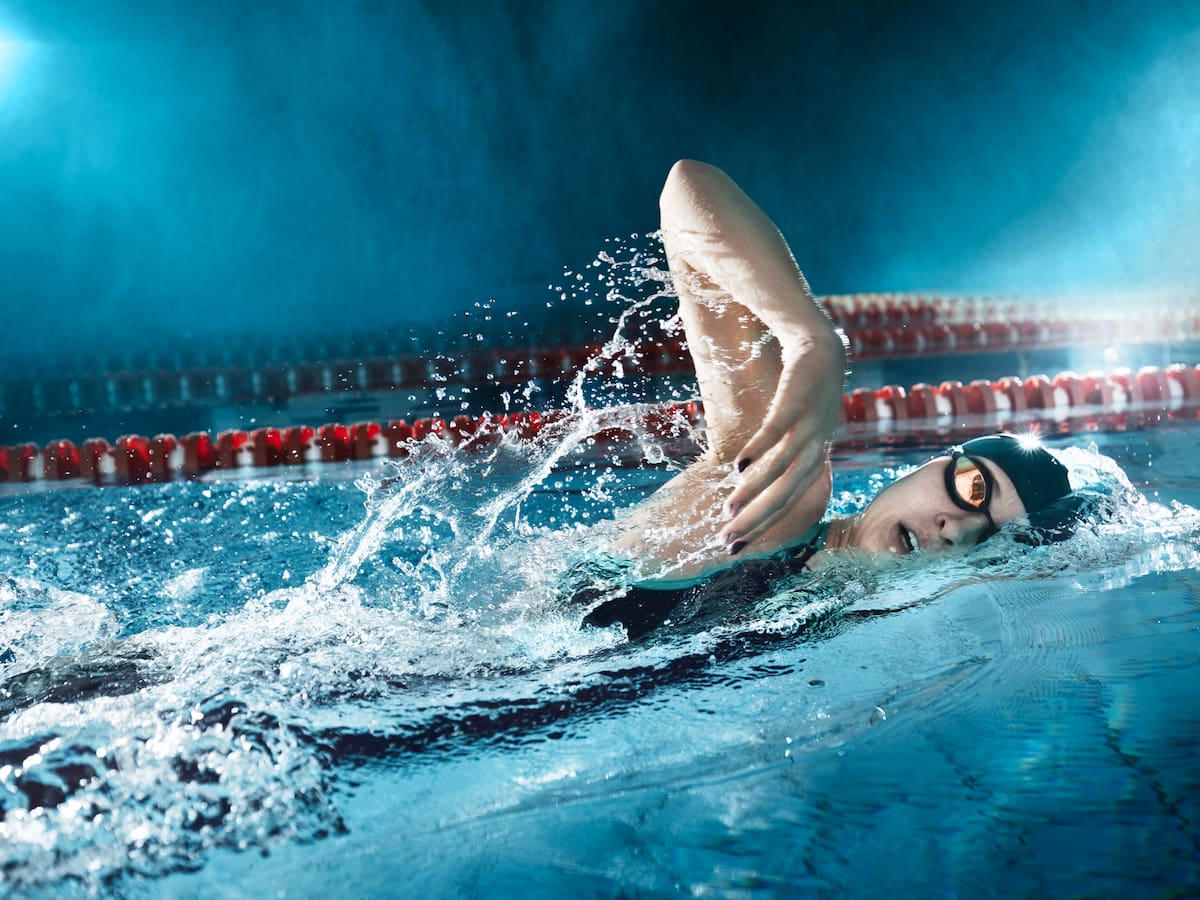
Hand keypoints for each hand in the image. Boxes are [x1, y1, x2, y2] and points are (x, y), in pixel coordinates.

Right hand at [718, 333, 844, 551]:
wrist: (823, 348)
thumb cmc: (804, 393)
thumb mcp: (795, 430)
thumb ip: (778, 456)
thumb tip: (748, 481)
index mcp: (812, 458)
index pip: (788, 502)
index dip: (762, 527)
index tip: (734, 549)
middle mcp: (814, 447)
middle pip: (786, 494)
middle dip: (756, 520)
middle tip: (727, 541)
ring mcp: (808, 424)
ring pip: (782, 468)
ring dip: (754, 492)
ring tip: (728, 510)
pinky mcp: (796, 398)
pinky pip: (777, 429)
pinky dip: (759, 449)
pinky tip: (738, 466)